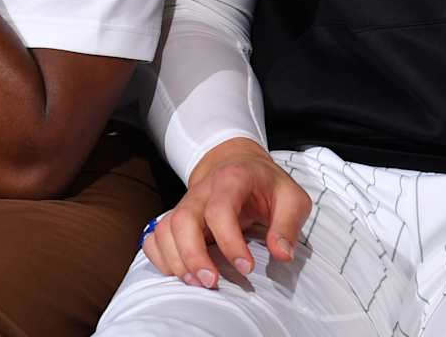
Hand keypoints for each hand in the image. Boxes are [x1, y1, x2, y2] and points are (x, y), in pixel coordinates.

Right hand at [142, 137, 310, 287]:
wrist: (238, 163)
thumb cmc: (266, 183)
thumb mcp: (291, 197)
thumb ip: (288, 225)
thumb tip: (281, 254)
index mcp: (231, 180)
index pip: (220, 210)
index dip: (230, 242)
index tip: (247, 267)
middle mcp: (201, 191)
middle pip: (182, 220)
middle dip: (193, 255)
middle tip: (212, 282)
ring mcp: (186, 204)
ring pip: (164, 229)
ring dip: (175, 260)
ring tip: (197, 283)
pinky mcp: (177, 218)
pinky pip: (155, 236)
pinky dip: (159, 257)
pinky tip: (179, 273)